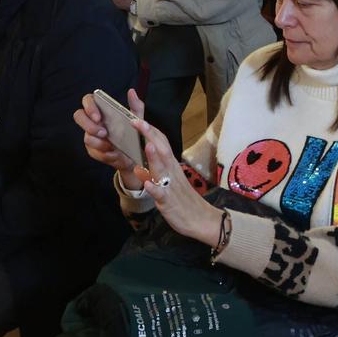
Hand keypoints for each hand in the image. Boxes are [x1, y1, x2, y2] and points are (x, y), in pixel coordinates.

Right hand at [76, 87, 145, 185]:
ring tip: (112, 146)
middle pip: (79, 116)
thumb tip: (131, 91)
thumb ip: (136, 105)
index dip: (89, 107)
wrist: (134, 154)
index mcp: (101, 109)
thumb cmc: (132, 132)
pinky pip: (93, 151)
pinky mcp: (92, 150)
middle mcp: (92, 121)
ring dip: (99, 142)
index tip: (98, 117)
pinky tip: (113, 154)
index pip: (88, 100)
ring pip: (86, 137)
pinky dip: (104, 154)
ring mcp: (91, 135)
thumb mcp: (137, 119)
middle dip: (89, 125)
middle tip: (104, 132)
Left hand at [127, 117, 222, 243]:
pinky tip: (146, 184)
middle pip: (162, 149)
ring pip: (162, 169)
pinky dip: (154, 188)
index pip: (161, 142)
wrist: (202, 220)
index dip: (149, 129)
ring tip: (146, 145)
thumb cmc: (184, 199)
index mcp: (171, 165)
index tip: (136, 116)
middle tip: (135, 120)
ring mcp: (170, 186)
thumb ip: (161, 165)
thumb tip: (150, 150)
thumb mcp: (172, 178)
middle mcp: (171, 172)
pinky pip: (161, 194)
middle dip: (149, 135)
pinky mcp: (169, 202)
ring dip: (154, 157)